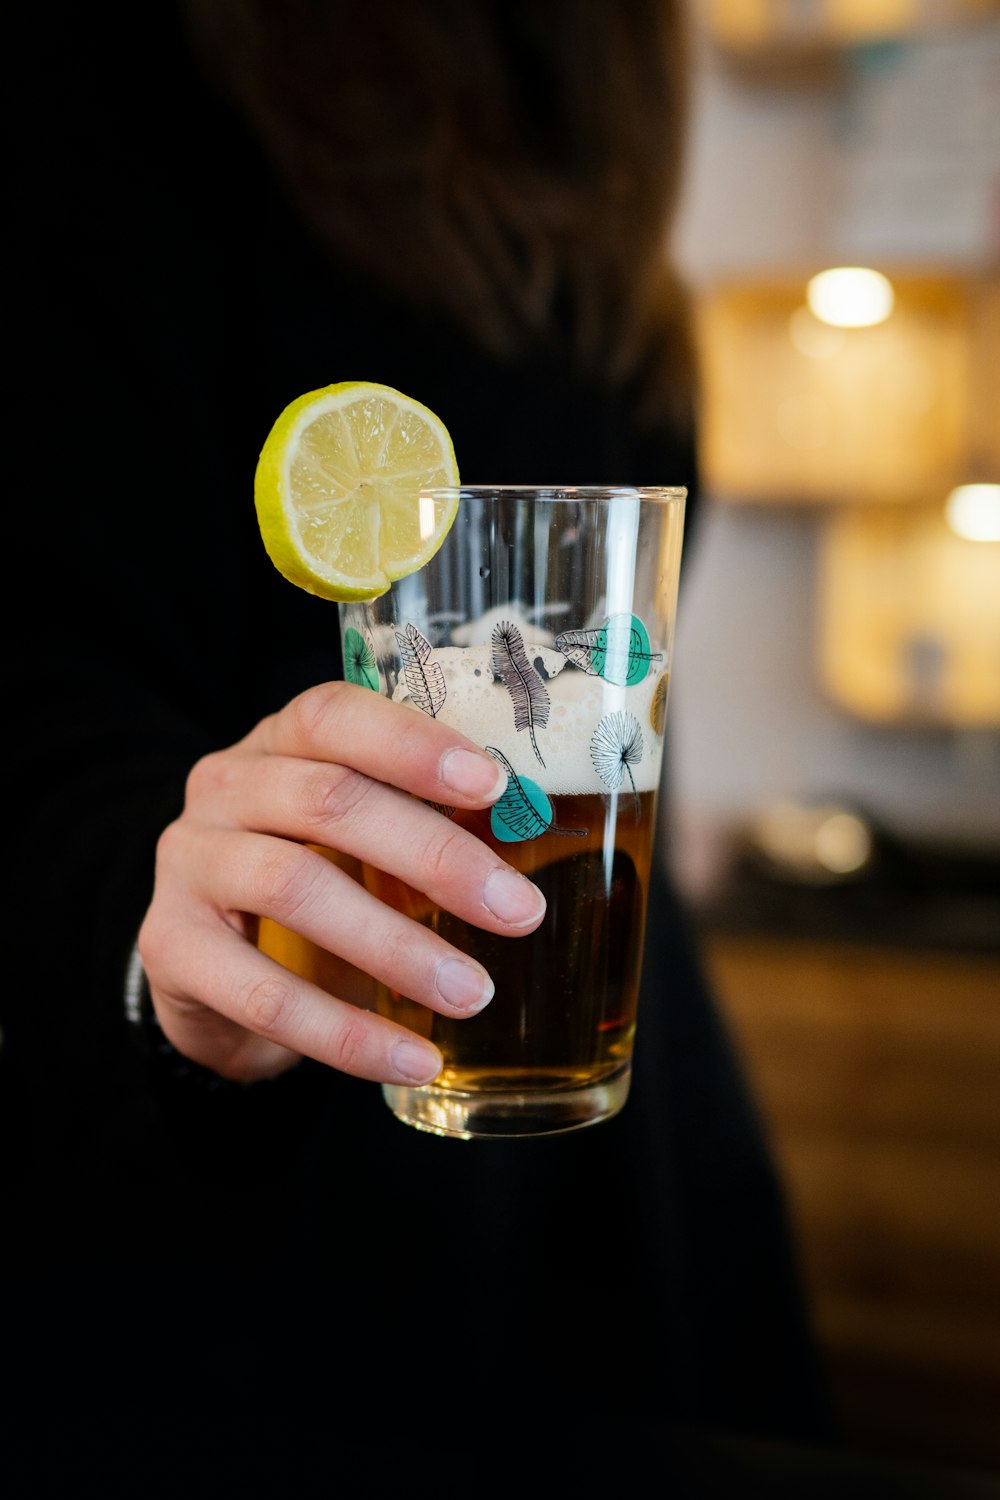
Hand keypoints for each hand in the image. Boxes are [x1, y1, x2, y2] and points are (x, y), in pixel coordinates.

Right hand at [137, 682, 544, 1083]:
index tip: (492, 785)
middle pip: (328, 801)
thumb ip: (434, 828)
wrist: (213, 973)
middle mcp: (225, 785)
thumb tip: (544, 836)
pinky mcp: (170, 947)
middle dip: (435, 857)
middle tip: (519, 911)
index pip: (336, 716)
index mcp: (281, 742)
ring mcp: (189, 862)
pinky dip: (346, 1034)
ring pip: (294, 887)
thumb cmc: (317, 883)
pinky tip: (413, 1060)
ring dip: (396, 946)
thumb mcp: (367, 842)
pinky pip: (262, 994)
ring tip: (473, 993)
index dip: (412, 745)